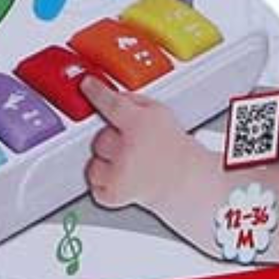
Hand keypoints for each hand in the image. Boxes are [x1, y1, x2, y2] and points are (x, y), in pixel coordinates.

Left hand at [83, 74, 205, 212]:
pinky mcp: (115, 193)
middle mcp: (129, 148)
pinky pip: (96, 185)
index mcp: (142, 124)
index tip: (87, 85)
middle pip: (100, 138)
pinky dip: (107, 186)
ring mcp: (121, 172)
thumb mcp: (160, 114)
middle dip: (111, 143)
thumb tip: (110, 96)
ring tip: (130, 166)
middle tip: (133, 148)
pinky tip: (125, 180)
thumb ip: (132, 100)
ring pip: (94, 164)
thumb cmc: (175, 150)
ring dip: (107, 165)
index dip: (96, 92)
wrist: (191, 184)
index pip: (111, 103)